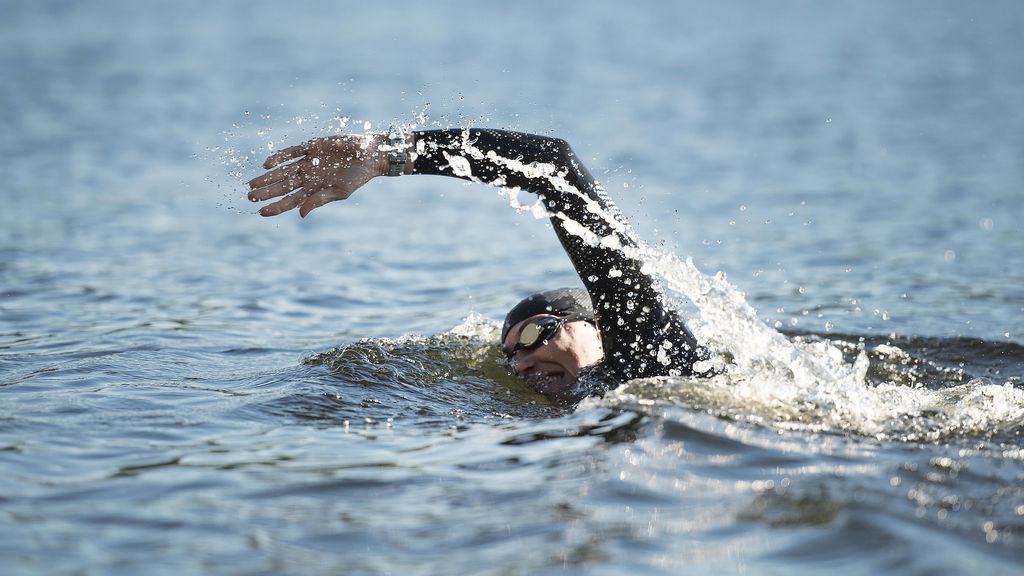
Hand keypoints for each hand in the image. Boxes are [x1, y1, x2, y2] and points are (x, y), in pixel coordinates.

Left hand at [247, 134, 387, 217]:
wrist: (369, 154)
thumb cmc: (358, 177)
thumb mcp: (340, 192)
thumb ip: (319, 200)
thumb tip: (301, 214)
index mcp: (315, 191)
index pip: (291, 201)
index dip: (276, 207)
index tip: (261, 212)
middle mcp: (308, 178)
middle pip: (282, 187)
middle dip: (267, 192)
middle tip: (250, 197)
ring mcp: (308, 162)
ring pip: (282, 171)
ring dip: (267, 177)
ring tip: (252, 184)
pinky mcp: (311, 147)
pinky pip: (290, 153)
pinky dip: (278, 158)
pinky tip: (267, 164)